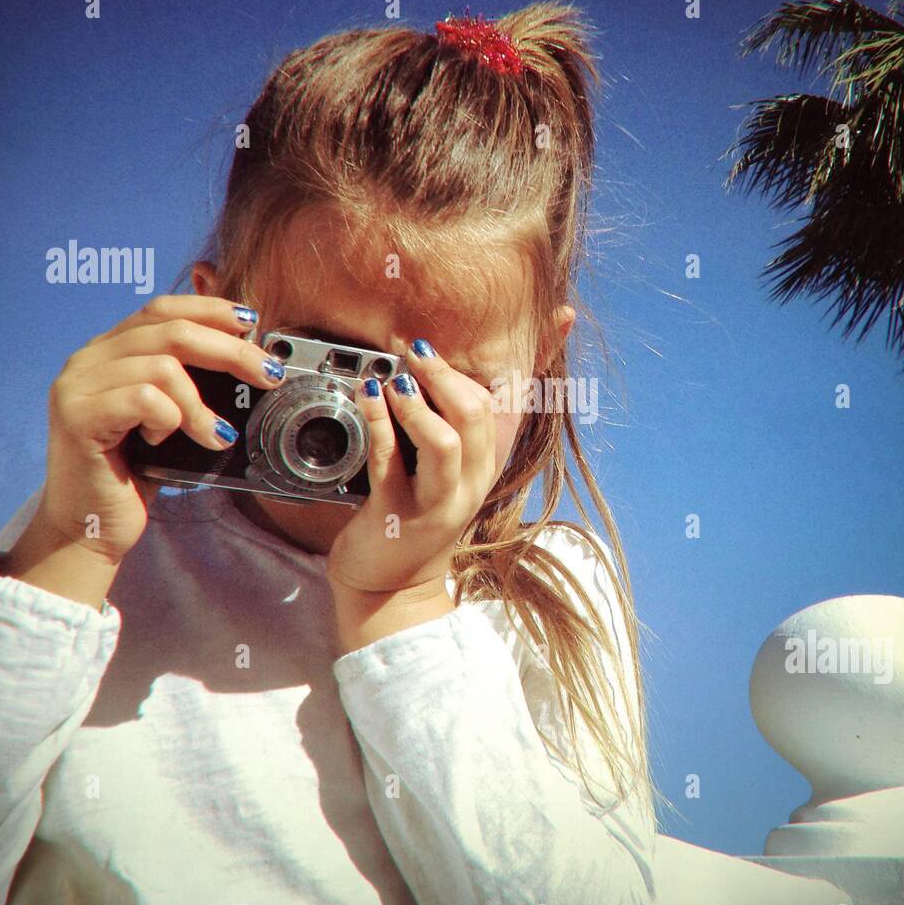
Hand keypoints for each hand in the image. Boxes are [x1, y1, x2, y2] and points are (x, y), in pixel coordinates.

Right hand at [23, 294, 288, 567]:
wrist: (91, 527)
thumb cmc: (135, 474)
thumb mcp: (170, 418)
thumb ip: (190, 383)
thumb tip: (250, 362)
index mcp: (110, 351)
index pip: (162, 308)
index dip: (211, 309)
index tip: (252, 322)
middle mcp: (88, 359)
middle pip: (171, 330)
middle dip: (231, 351)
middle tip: (269, 376)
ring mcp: (77, 385)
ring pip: (163, 367)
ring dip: (201, 405)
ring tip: (213, 436)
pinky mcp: (77, 415)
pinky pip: (145, 399)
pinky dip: (171, 420)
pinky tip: (164, 442)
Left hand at [325, 339, 498, 645]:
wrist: (391, 586)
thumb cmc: (418, 510)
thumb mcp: (452, 463)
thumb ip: (460, 415)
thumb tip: (473, 363)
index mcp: (487, 463)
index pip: (512, 402)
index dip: (527, 357)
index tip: (535, 318)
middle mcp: (470, 482)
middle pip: (478, 415)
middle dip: (445, 375)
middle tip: (416, 350)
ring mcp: (436, 501)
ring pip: (444, 441)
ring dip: (417, 402)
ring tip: (395, 380)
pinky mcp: (396, 515)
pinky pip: (390, 461)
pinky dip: (378, 421)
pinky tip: (367, 396)